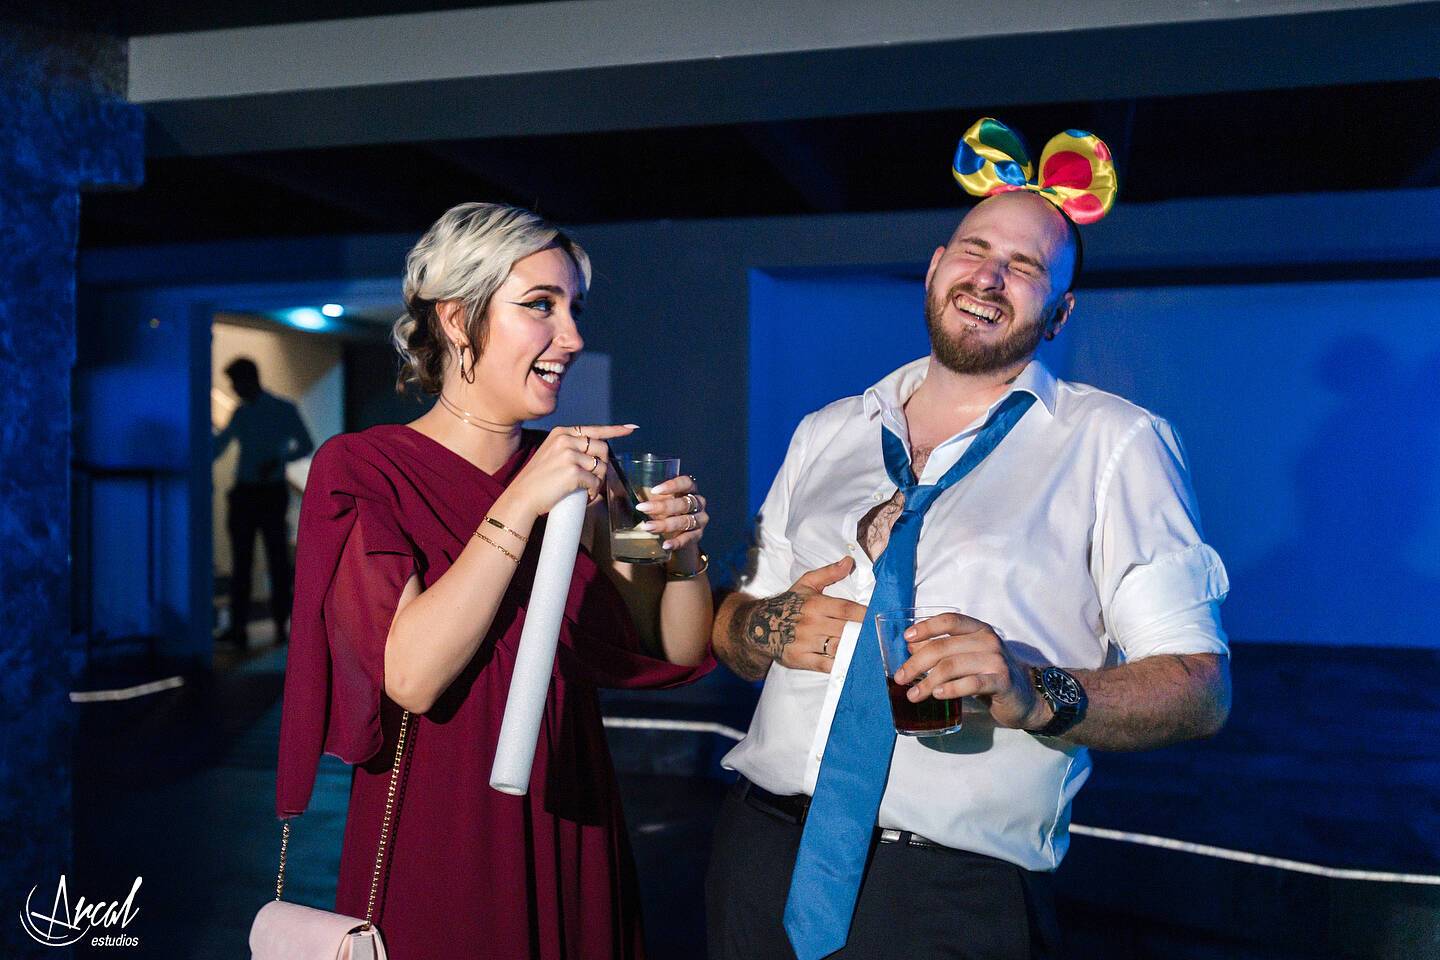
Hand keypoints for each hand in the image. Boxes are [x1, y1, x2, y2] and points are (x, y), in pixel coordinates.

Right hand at [509, 424, 635, 517]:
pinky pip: (595, 482)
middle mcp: (565, 439)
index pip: (594, 429)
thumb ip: (570, 449)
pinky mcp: (573, 472)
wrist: (521, 497)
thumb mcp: (551, 454)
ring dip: (598, 481)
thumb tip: (596, 458)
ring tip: (587, 490)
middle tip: (594, 479)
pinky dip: (593, 492)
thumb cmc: (537, 481)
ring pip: (601, 467)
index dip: (615, 430)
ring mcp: (569, 455)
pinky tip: (585, 496)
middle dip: (603, 465)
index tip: (631, 429)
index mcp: (561, 433)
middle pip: (602, 449)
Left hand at [634, 474, 708, 550]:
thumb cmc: (661, 510)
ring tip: (647, 527)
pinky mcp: (698, 535)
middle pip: (683, 503)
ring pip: (685, 521)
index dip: (672, 485)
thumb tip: (608, 488)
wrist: (676, 533)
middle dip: (662, 506)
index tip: (654, 490)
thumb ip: (636, 492)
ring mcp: (700, 519)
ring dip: (665, 524)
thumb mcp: (653, 499)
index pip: (686, 482)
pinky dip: (677, 542)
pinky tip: (665, 544)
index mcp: (689, 488)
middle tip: (641, 508)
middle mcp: (698, 502)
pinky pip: (689, 539)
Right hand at [741, 557, 867, 673]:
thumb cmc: (788, 604)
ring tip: (871, 650)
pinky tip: (852, 664)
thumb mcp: (806, 584)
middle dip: (864, 634)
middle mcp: (811, 623)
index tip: (878, 619)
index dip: (865, 615)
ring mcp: (806, 643)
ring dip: (856, 650)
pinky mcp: (801, 659)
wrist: (759, 625)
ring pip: (839, 648)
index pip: (846, 609)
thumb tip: (849, 561)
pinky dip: (841, 666)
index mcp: (815, 604)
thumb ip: (828, 573)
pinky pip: (826, 665)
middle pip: (846, 630)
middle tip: (879, 637)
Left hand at [891, 612, 1047, 730]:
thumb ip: (943, 650)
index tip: (907, 638)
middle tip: (901, 677)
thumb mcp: (967, 657)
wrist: (1026, 697)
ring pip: (952, 666)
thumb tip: (912, 647)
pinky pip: (971, 683)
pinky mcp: (1002, 681)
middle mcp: (988, 640)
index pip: (949, 620)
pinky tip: (938, 694)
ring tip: (913, 694)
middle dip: (917, 663)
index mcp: (978, 629)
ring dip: (928, 681)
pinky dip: (951, 689)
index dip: (926, 627)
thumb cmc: (991, 675)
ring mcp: (996, 660)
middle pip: (943, 646)